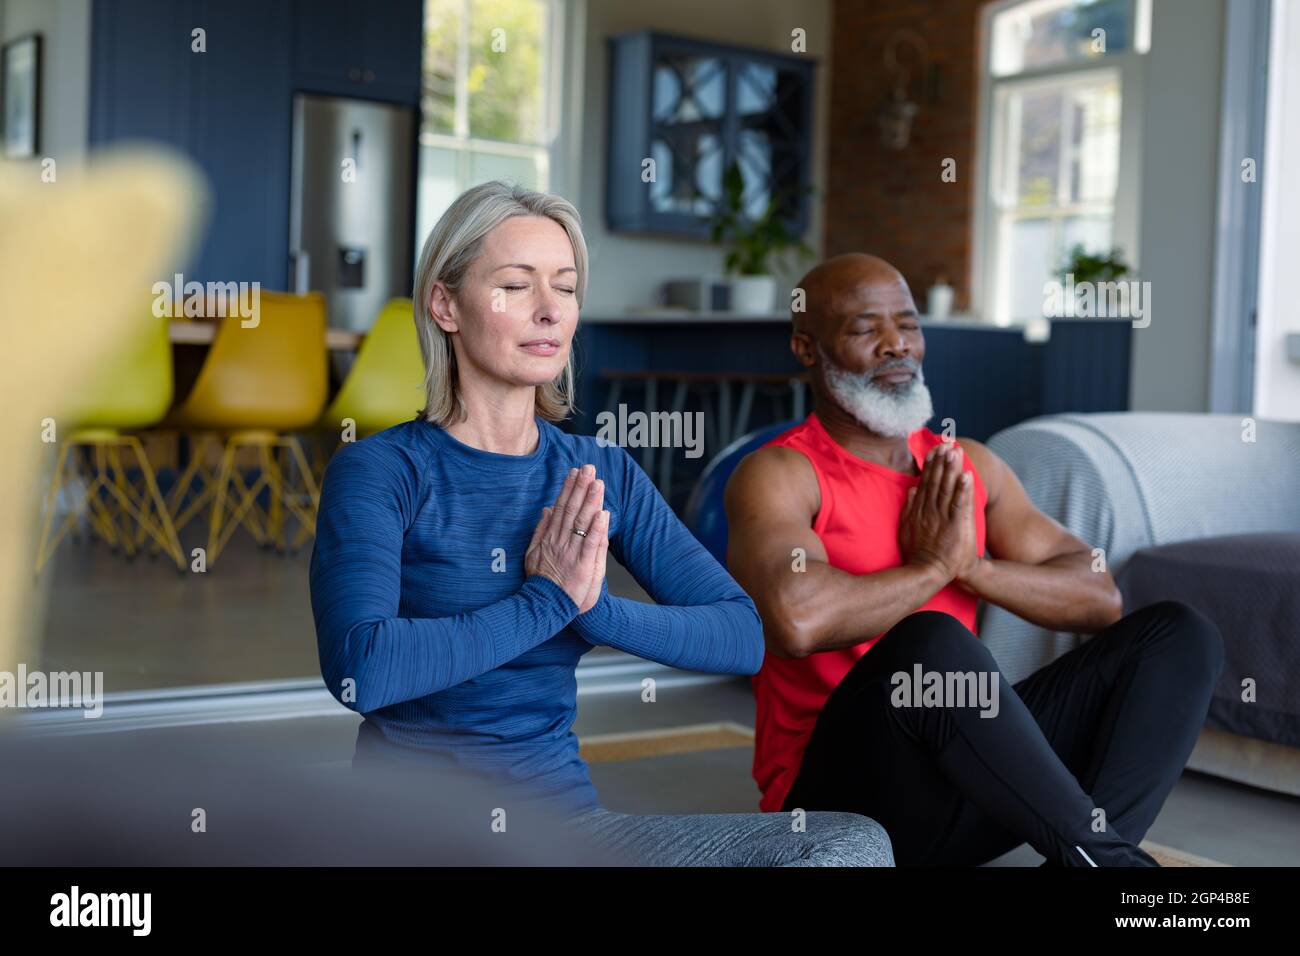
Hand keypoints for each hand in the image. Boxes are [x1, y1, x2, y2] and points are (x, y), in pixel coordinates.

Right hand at [525, 464, 609, 610]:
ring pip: (581, 523)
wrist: (543, 605)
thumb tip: (546, 509)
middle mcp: (560, 541)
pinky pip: (590, 545)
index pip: (561, 508)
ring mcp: (571, 553)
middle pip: (572, 510)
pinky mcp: (582, 566)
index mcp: (551, 537)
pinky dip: (597, 530)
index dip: (569, 489)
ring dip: (590, 502)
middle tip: (589, 469)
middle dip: (580, 488)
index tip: (575, 471)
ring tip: (598, 483)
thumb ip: (541, 530)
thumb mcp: (533, 552)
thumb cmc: (541, 581)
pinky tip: (603, 514)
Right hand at [898, 441, 977, 584]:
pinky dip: (963, 489)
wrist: (927, 573)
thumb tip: (913, 487)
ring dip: (952, 468)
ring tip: (956, 451)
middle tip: (947, 442)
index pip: (926, 481)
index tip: (935, 449)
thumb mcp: (906, 528)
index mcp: (919, 509)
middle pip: (937, 480)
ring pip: (947, 487)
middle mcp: (930, 509)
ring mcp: (942, 517)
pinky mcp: (955, 526)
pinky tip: (966, 475)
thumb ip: (909, 507)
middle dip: (942, 460)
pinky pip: (960, 504)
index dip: (931, 464)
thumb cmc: (917, 553)